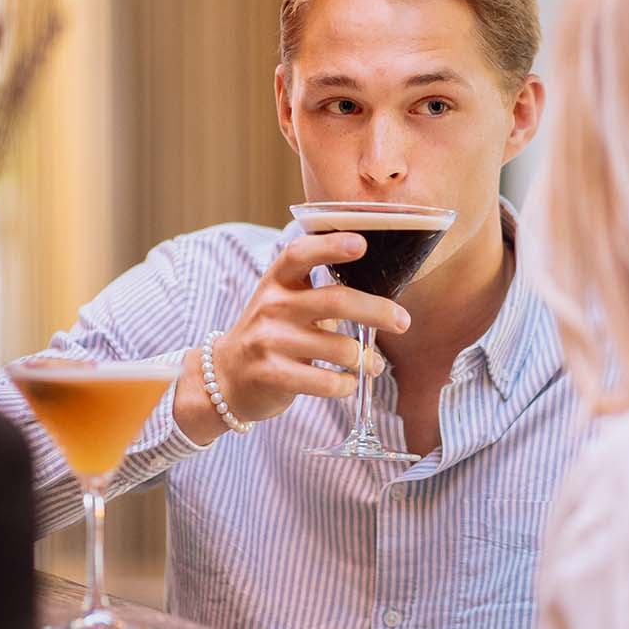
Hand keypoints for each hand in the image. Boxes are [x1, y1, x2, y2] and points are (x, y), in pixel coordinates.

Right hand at [172, 232, 409, 444]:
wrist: (226, 377)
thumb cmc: (272, 334)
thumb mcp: (285, 303)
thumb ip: (321, 293)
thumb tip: (380, 291)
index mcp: (277, 282)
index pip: (300, 254)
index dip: (330, 246)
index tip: (362, 244)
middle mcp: (272, 307)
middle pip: (335, 302)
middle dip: (377, 311)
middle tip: (403, 321)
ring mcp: (269, 342)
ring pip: (339, 348)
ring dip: (366, 359)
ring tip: (374, 364)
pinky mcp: (272, 375)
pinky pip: (326, 382)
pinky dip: (346, 385)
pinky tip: (349, 383)